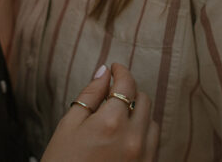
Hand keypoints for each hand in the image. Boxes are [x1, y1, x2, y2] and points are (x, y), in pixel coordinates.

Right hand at [41, 63, 157, 161]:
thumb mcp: (68, 126)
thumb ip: (89, 96)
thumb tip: (104, 72)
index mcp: (112, 123)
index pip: (127, 84)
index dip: (121, 71)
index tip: (114, 68)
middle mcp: (134, 139)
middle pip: (144, 100)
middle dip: (129, 92)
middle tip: (112, 95)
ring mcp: (143, 157)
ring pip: (152, 123)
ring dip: (139, 115)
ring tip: (118, 119)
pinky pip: (154, 145)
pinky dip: (143, 135)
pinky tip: (124, 139)